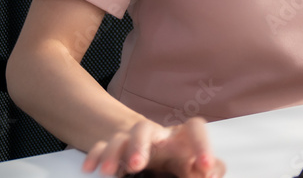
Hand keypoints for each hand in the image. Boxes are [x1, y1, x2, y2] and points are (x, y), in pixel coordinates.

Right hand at [82, 117, 225, 177]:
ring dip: (115, 151)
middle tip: (138, 165)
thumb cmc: (178, 159)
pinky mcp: (115, 148)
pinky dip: (97, 155)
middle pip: (145, 127)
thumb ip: (207, 168)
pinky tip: (91, 168)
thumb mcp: (193, 163)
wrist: (153, 149)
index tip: (204, 167)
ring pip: (121, 136)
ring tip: (110, 171)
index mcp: (180, 137)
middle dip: (139, 144)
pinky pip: (101, 146)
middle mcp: (156, 135)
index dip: (202, 144)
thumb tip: (211, 173)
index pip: (194, 128)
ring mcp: (132, 140)